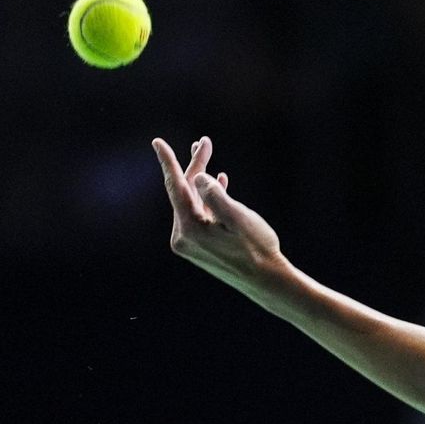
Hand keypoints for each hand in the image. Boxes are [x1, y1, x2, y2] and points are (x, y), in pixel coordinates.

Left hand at [152, 135, 287, 295]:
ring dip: (202, 182)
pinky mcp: (200, 247)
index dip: (168, 161)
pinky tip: (219, 184)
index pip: (174, 187)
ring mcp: (191, 243)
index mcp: (189, 229)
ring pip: (192, 203)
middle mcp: (183, 237)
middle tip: (204, 143)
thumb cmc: (257, 249)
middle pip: (184, 193)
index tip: (157, 142)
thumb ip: (215, 195)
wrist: (267, 282)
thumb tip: (199, 178)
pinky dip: (208, 200)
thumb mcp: (238, 217)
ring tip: (209, 158)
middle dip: (194, 167)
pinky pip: (199, 215)